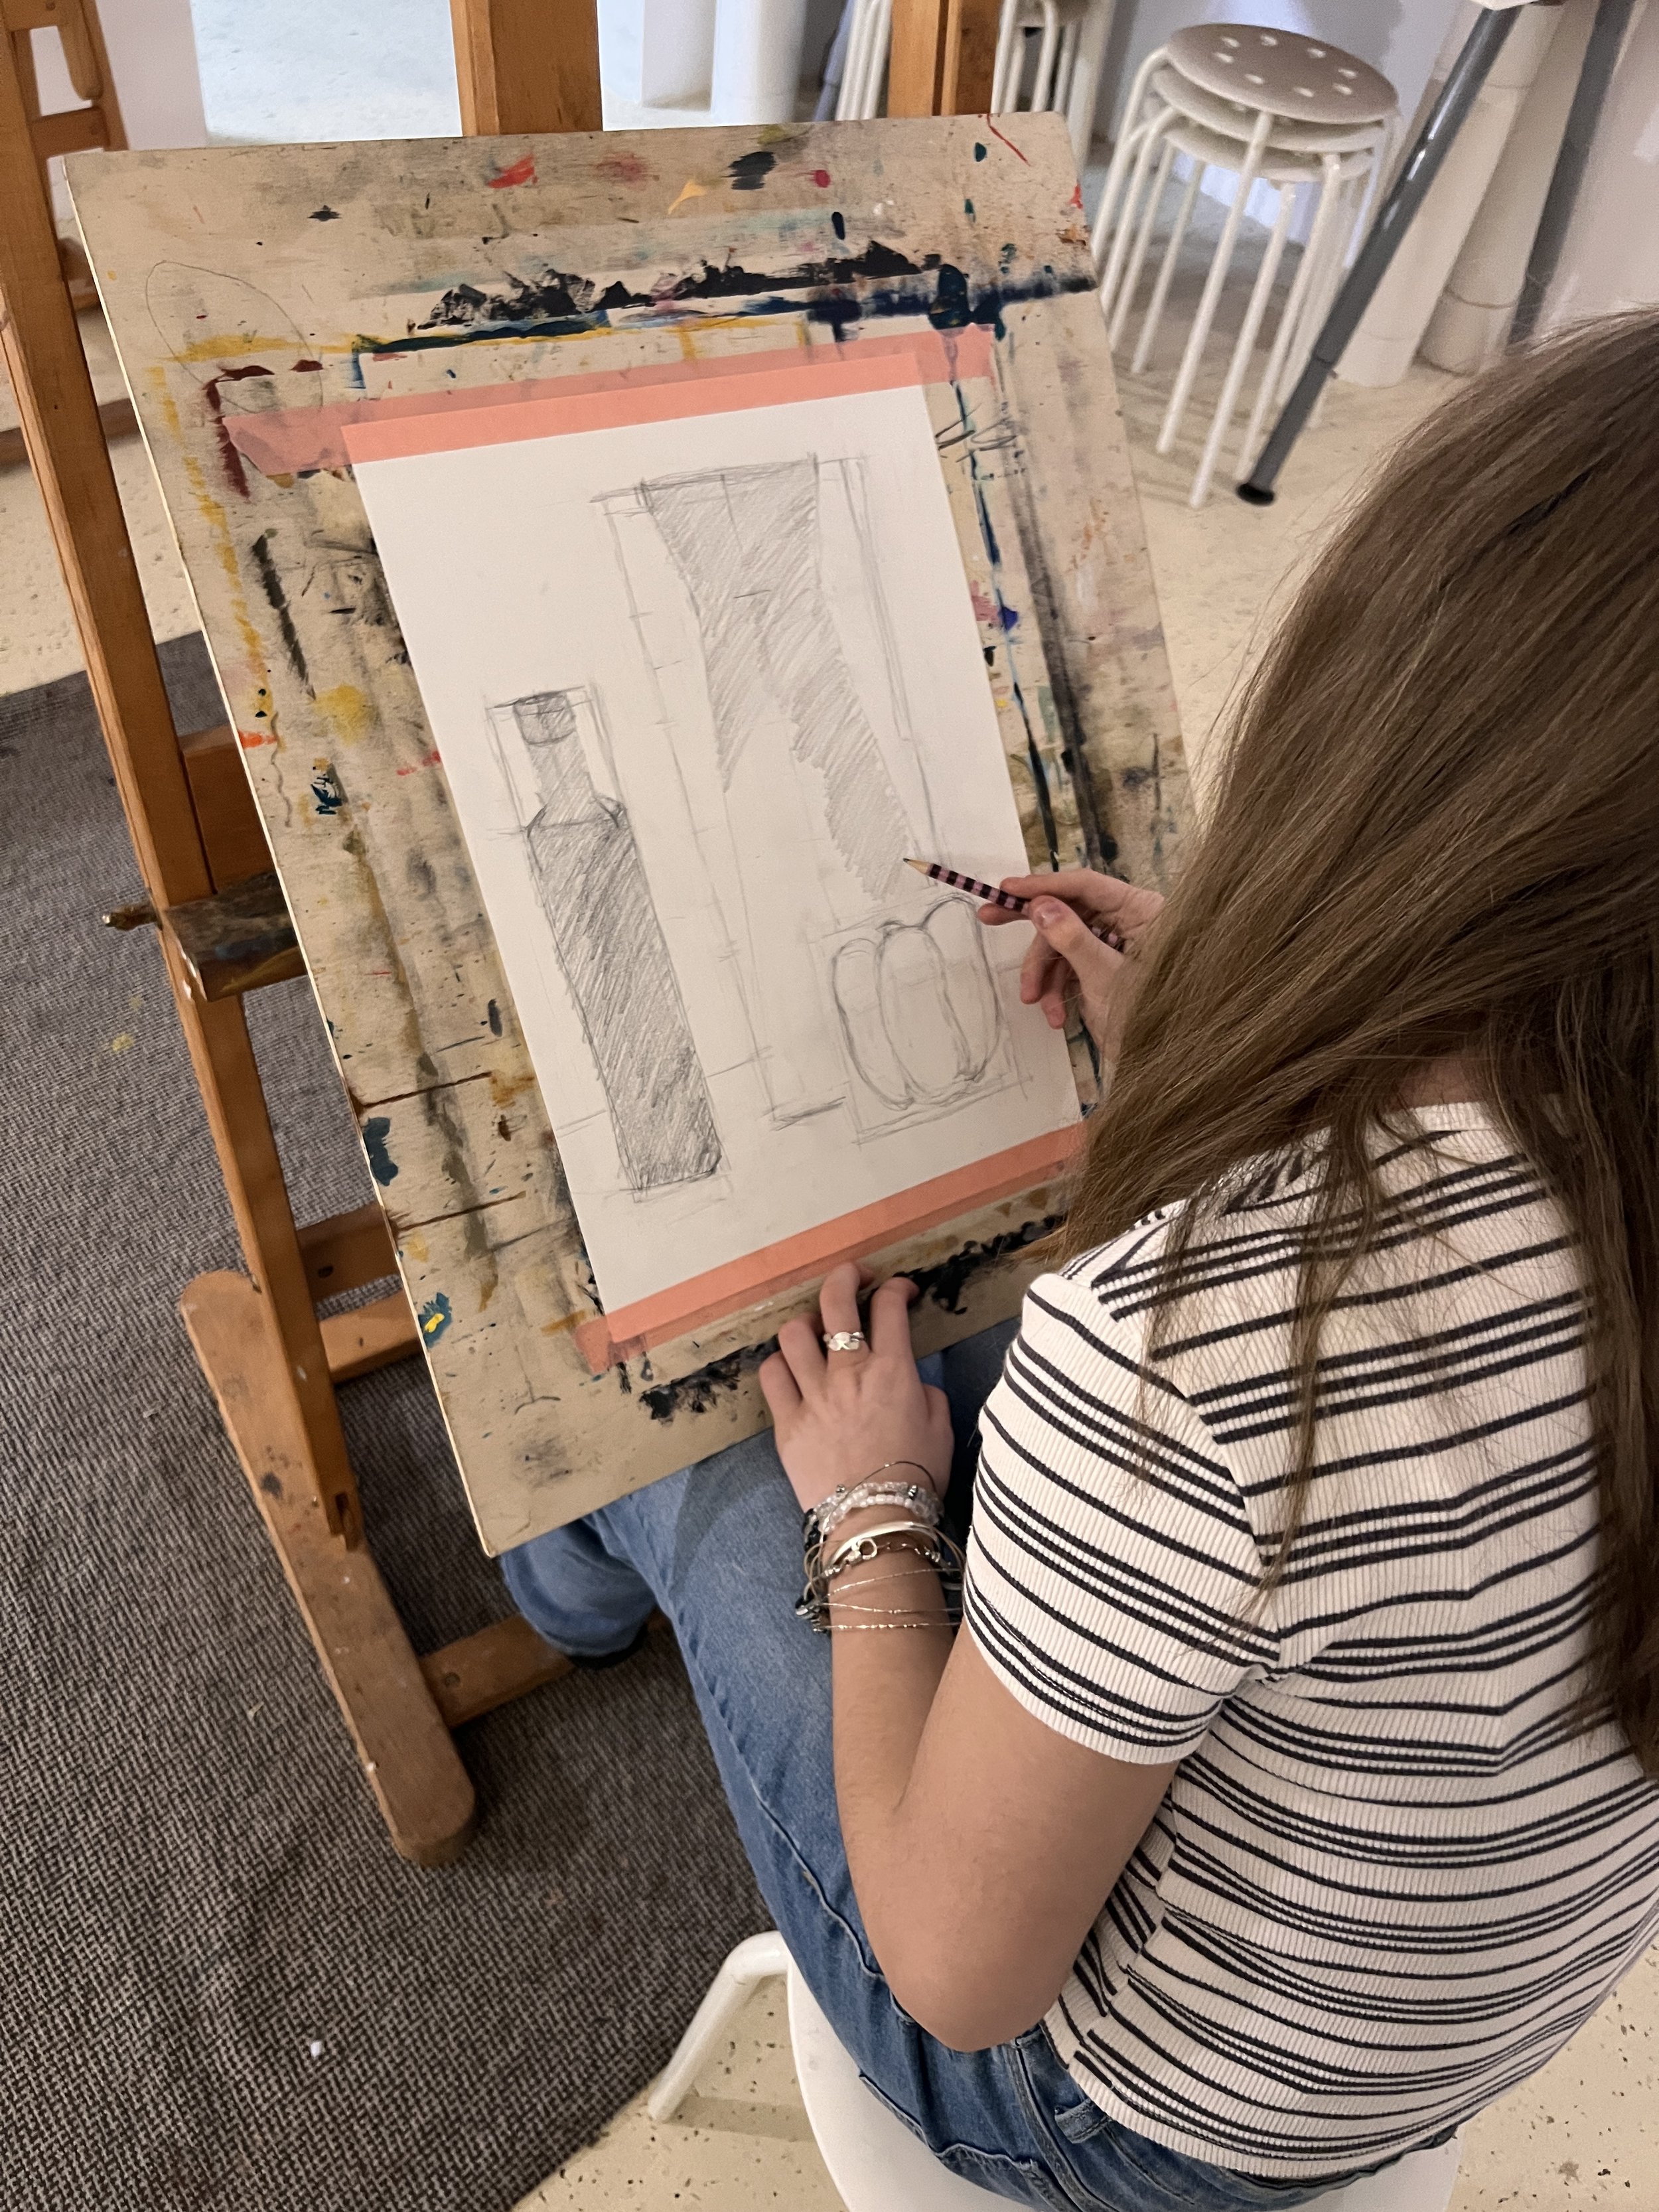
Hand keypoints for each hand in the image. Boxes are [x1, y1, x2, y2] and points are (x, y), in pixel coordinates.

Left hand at [759, 1262, 952, 1513]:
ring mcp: (813, 1396)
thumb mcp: (942, 1428)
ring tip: (817, 1333)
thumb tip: (913, 1382)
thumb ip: (927, 1393)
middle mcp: (849, 1373)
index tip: (899, 1291)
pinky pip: (772, 1376)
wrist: (876, 1521)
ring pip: (794, 1333)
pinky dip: (780, 1365)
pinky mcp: (787, 1422)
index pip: (888, 1307)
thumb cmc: (917, 1478)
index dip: (895, 1288)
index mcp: (892, 1371)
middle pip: (835, 1301)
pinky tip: (791, 1370)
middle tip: (854, 1278)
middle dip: (846, 1277)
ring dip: (807, 1324)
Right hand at [978, 870, 1162, 1061]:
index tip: (1008, 888)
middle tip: (988, 916)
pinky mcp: (1103, 969)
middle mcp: (1128, 922)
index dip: (1045, 886)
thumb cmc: (1147, 1018)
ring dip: (1043, 974)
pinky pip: (1070, 968)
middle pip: (1070, 912)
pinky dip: (1057, 990)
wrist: (1160, 1064)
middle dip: (1034, 931)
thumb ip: (1072, 938)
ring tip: (1031, 999)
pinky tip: (1055, 1016)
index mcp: (1142, 911)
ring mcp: (1114, 946)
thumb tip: (1039, 906)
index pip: (1087, 886)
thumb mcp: (1105, 976)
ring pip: (1063, 944)